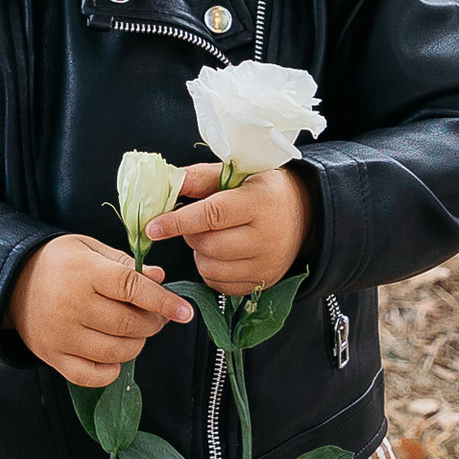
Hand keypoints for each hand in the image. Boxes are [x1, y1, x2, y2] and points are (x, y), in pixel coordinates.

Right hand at [8, 233, 191, 387]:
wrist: (10, 282)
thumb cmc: (57, 263)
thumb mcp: (89, 249)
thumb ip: (124, 263)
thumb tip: (160, 279)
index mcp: (84, 272)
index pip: (131, 288)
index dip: (163, 301)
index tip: (185, 311)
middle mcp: (72, 305)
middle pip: (128, 324)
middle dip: (152, 323)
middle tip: (155, 316)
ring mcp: (62, 335)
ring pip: (116, 352)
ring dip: (136, 345)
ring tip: (133, 332)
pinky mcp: (53, 357)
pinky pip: (92, 376)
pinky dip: (111, 371)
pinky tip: (113, 355)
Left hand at [146, 159, 311, 295]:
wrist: (305, 215)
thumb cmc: (264, 190)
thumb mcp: (238, 174)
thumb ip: (200, 178)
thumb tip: (166, 182)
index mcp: (260, 201)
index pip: (212, 215)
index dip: (178, 222)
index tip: (153, 227)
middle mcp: (267, 236)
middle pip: (208, 245)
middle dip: (190, 235)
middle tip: (194, 224)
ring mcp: (267, 264)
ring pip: (210, 268)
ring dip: (199, 253)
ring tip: (211, 237)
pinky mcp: (263, 282)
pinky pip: (220, 285)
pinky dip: (210, 270)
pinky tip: (219, 254)